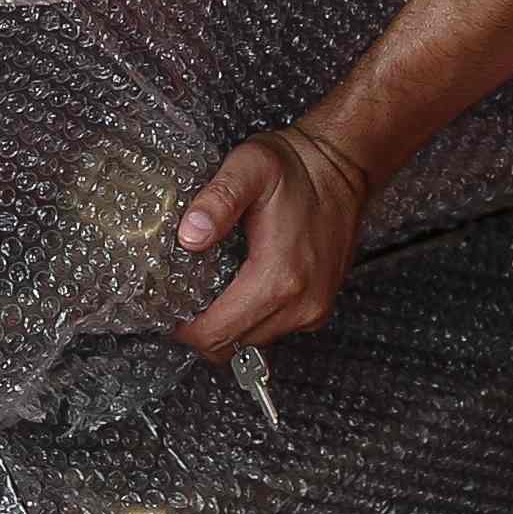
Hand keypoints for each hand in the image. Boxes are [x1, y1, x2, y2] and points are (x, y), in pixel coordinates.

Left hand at [171, 121, 369, 360]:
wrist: (343, 168)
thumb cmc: (299, 168)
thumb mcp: (249, 169)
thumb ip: (217, 201)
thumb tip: (190, 235)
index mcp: (278, 277)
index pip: (217, 334)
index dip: (185, 330)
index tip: (169, 310)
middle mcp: (301, 302)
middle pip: (232, 346)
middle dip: (202, 330)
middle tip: (183, 301)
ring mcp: (313, 309)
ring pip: (252, 342)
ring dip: (227, 326)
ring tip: (211, 294)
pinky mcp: (318, 308)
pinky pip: (273, 330)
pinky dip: (251, 319)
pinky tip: (240, 291)